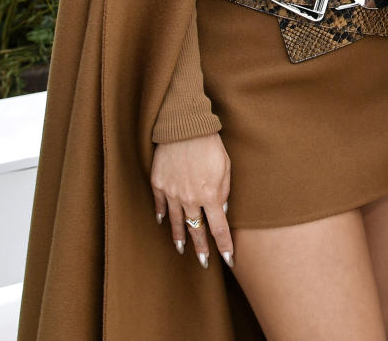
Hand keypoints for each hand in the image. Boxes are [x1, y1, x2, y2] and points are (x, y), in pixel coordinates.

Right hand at [151, 133, 233, 267]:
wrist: (184, 126)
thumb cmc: (210, 144)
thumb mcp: (225, 166)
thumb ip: (224, 191)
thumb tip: (221, 210)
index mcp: (209, 195)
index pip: (219, 228)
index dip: (224, 245)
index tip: (228, 258)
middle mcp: (189, 199)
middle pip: (196, 230)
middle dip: (201, 248)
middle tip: (203, 262)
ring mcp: (171, 193)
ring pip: (176, 222)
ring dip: (180, 237)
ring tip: (181, 249)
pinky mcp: (158, 184)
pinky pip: (161, 205)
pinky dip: (163, 215)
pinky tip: (164, 222)